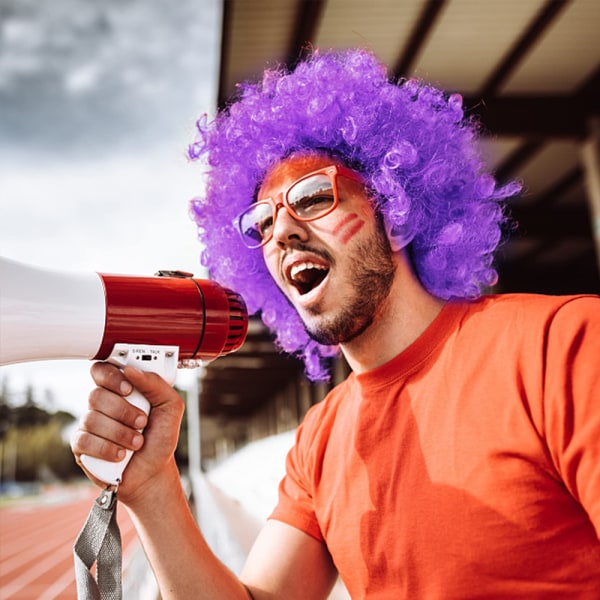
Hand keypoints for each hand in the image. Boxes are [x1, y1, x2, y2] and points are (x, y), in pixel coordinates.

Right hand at [71, 362, 184, 504]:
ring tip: (137, 443)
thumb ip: (156, 384)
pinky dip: (107, 449)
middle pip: (96, 395)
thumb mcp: (170, 406)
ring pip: (92, 419)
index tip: (128, 389)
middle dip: (123, 412)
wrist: (154, 471)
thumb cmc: (160, 437)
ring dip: (120, 433)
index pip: (102, 370)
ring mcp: (90, 424)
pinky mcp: (81, 446)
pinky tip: (121, 454)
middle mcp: (103, 404)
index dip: (111, 377)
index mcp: (122, 389)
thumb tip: (132, 370)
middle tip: (142, 422)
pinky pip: (84, 441)